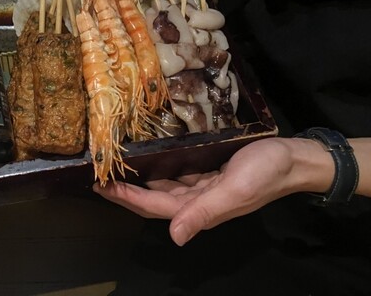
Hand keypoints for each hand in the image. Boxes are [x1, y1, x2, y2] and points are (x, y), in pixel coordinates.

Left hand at [93, 137, 333, 245]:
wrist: (294, 159)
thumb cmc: (265, 173)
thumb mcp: (235, 191)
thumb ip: (205, 212)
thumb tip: (175, 237)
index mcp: (200, 209)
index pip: (153, 207)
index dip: (126, 198)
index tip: (100, 186)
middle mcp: (197, 201)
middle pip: (153, 199)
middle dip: (126, 190)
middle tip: (100, 175)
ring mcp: (203, 187)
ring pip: (162, 186)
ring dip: (140, 179)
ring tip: (117, 165)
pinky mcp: (209, 173)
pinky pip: (177, 173)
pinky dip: (159, 168)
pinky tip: (149, 157)